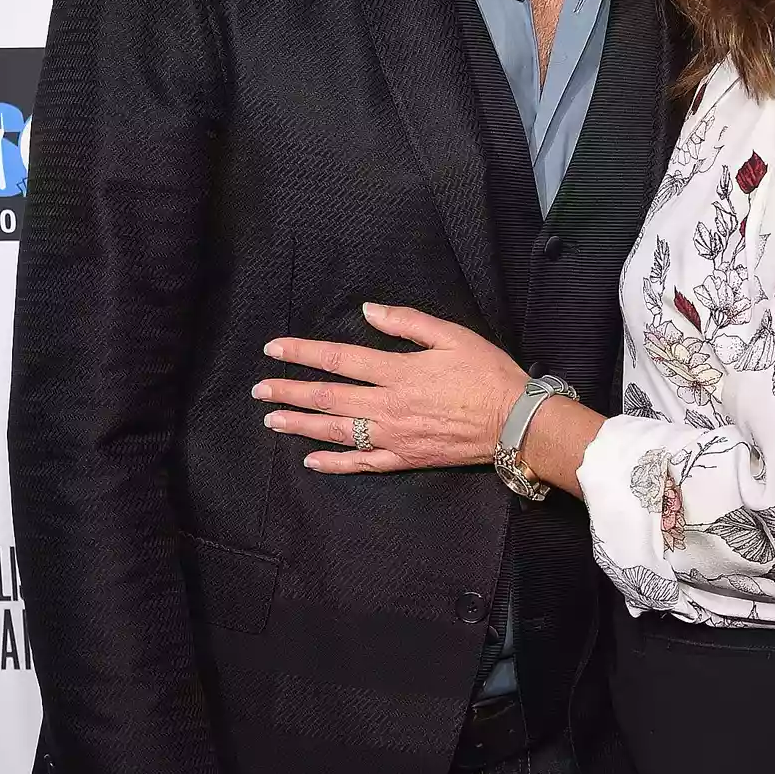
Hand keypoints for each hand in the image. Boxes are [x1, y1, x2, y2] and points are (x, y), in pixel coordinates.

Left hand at [252, 305, 527, 472]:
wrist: (515, 422)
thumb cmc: (487, 373)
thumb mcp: (452, 335)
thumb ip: (407, 322)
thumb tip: (368, 310)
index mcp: (398, 371)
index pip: (339, 359)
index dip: (303, 353)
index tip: (274, 349)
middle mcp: (388, 405)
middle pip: (328, 397)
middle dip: (290, 392)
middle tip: (260, 390)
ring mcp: (394, 436)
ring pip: (337, 431)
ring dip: (301, 425)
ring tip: (272, 419)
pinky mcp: (405, 458)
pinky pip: (362, 463)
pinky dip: (334, 462)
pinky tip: (310, 460)